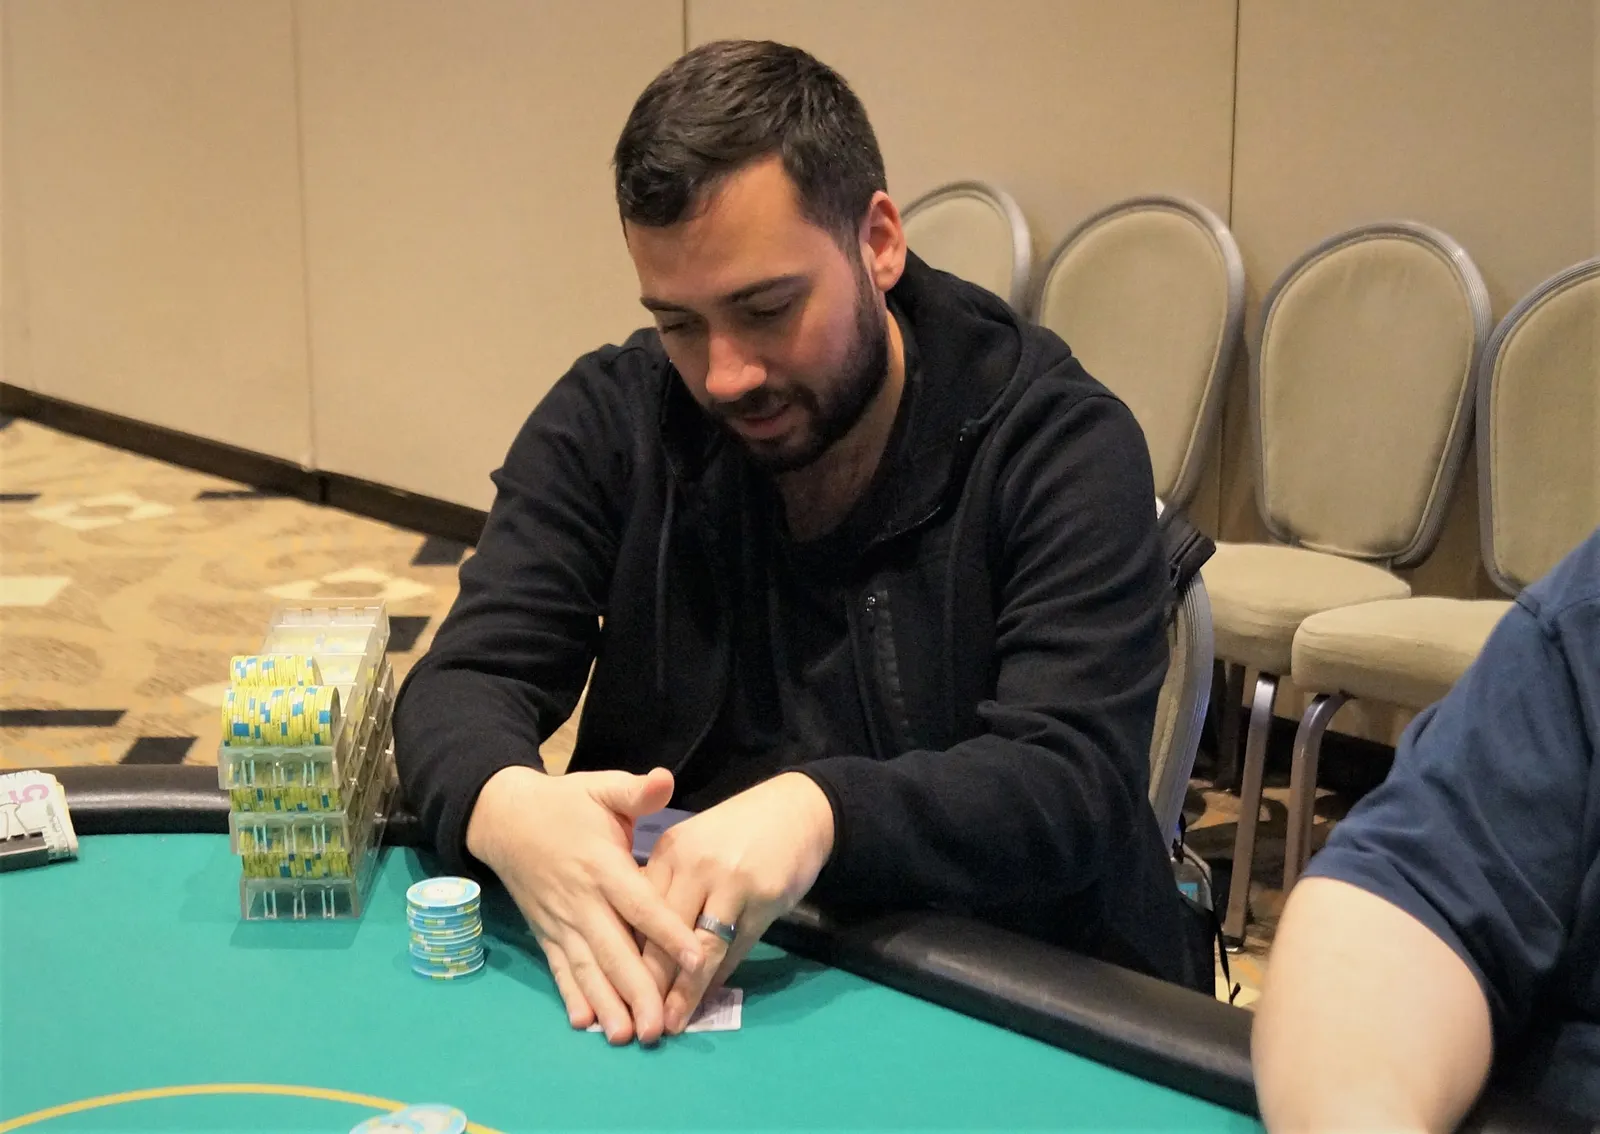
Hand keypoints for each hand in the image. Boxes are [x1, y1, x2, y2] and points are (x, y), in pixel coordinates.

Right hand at [465, 765, 704, 1045]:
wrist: (504, 818)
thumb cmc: (565, 803)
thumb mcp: (601, 787)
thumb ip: (635, 791)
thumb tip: (666, 779)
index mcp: (602, 865)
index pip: (639, 904)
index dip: (667, 931)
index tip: (694, 958)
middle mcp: (581, 900)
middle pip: (613, 950)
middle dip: (636, 990)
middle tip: (657, 1027)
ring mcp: (560, 921)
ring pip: (586, 968)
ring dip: (605, 1004)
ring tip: (624, 1037)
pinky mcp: (545, 933)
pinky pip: (560, 969)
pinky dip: (571, 996)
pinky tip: (583, 1023)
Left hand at [639, 772, 834, 1033]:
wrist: (797, 809)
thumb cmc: (738, 833)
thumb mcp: (695, 849)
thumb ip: (669, 890)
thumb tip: (642, 948)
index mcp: (670, 852)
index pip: (636, 911)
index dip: (622, 954)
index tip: (609, 989)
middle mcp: (695, 865)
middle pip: (662, 933)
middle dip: (646, 982)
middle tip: (634, 1021)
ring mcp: (731, 881)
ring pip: (699, 948)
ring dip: (683, 991)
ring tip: (670, 1023)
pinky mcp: (763, 896)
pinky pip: (737, 946)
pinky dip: (721, 976)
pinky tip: (707, 999)